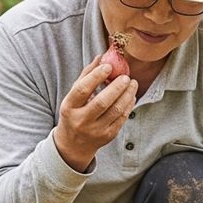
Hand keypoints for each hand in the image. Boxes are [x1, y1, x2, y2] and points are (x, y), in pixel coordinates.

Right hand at [53, 54, 138, 170]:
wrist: (73, 145)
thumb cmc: (74, 114)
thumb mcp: (73, 97)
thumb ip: (86, 76)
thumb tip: (101, 57)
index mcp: (69, 107)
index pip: (82, 90)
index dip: (96, 77)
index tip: (108, 66)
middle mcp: (81, 120)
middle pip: (102, 102)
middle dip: (117, 87)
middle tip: (126, 76)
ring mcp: (95, 130)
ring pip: (115, 111)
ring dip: (127, 95)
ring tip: (133, 83)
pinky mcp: (107, 136)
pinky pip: (121, 119)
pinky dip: (128, 106)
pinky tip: (131, 96)